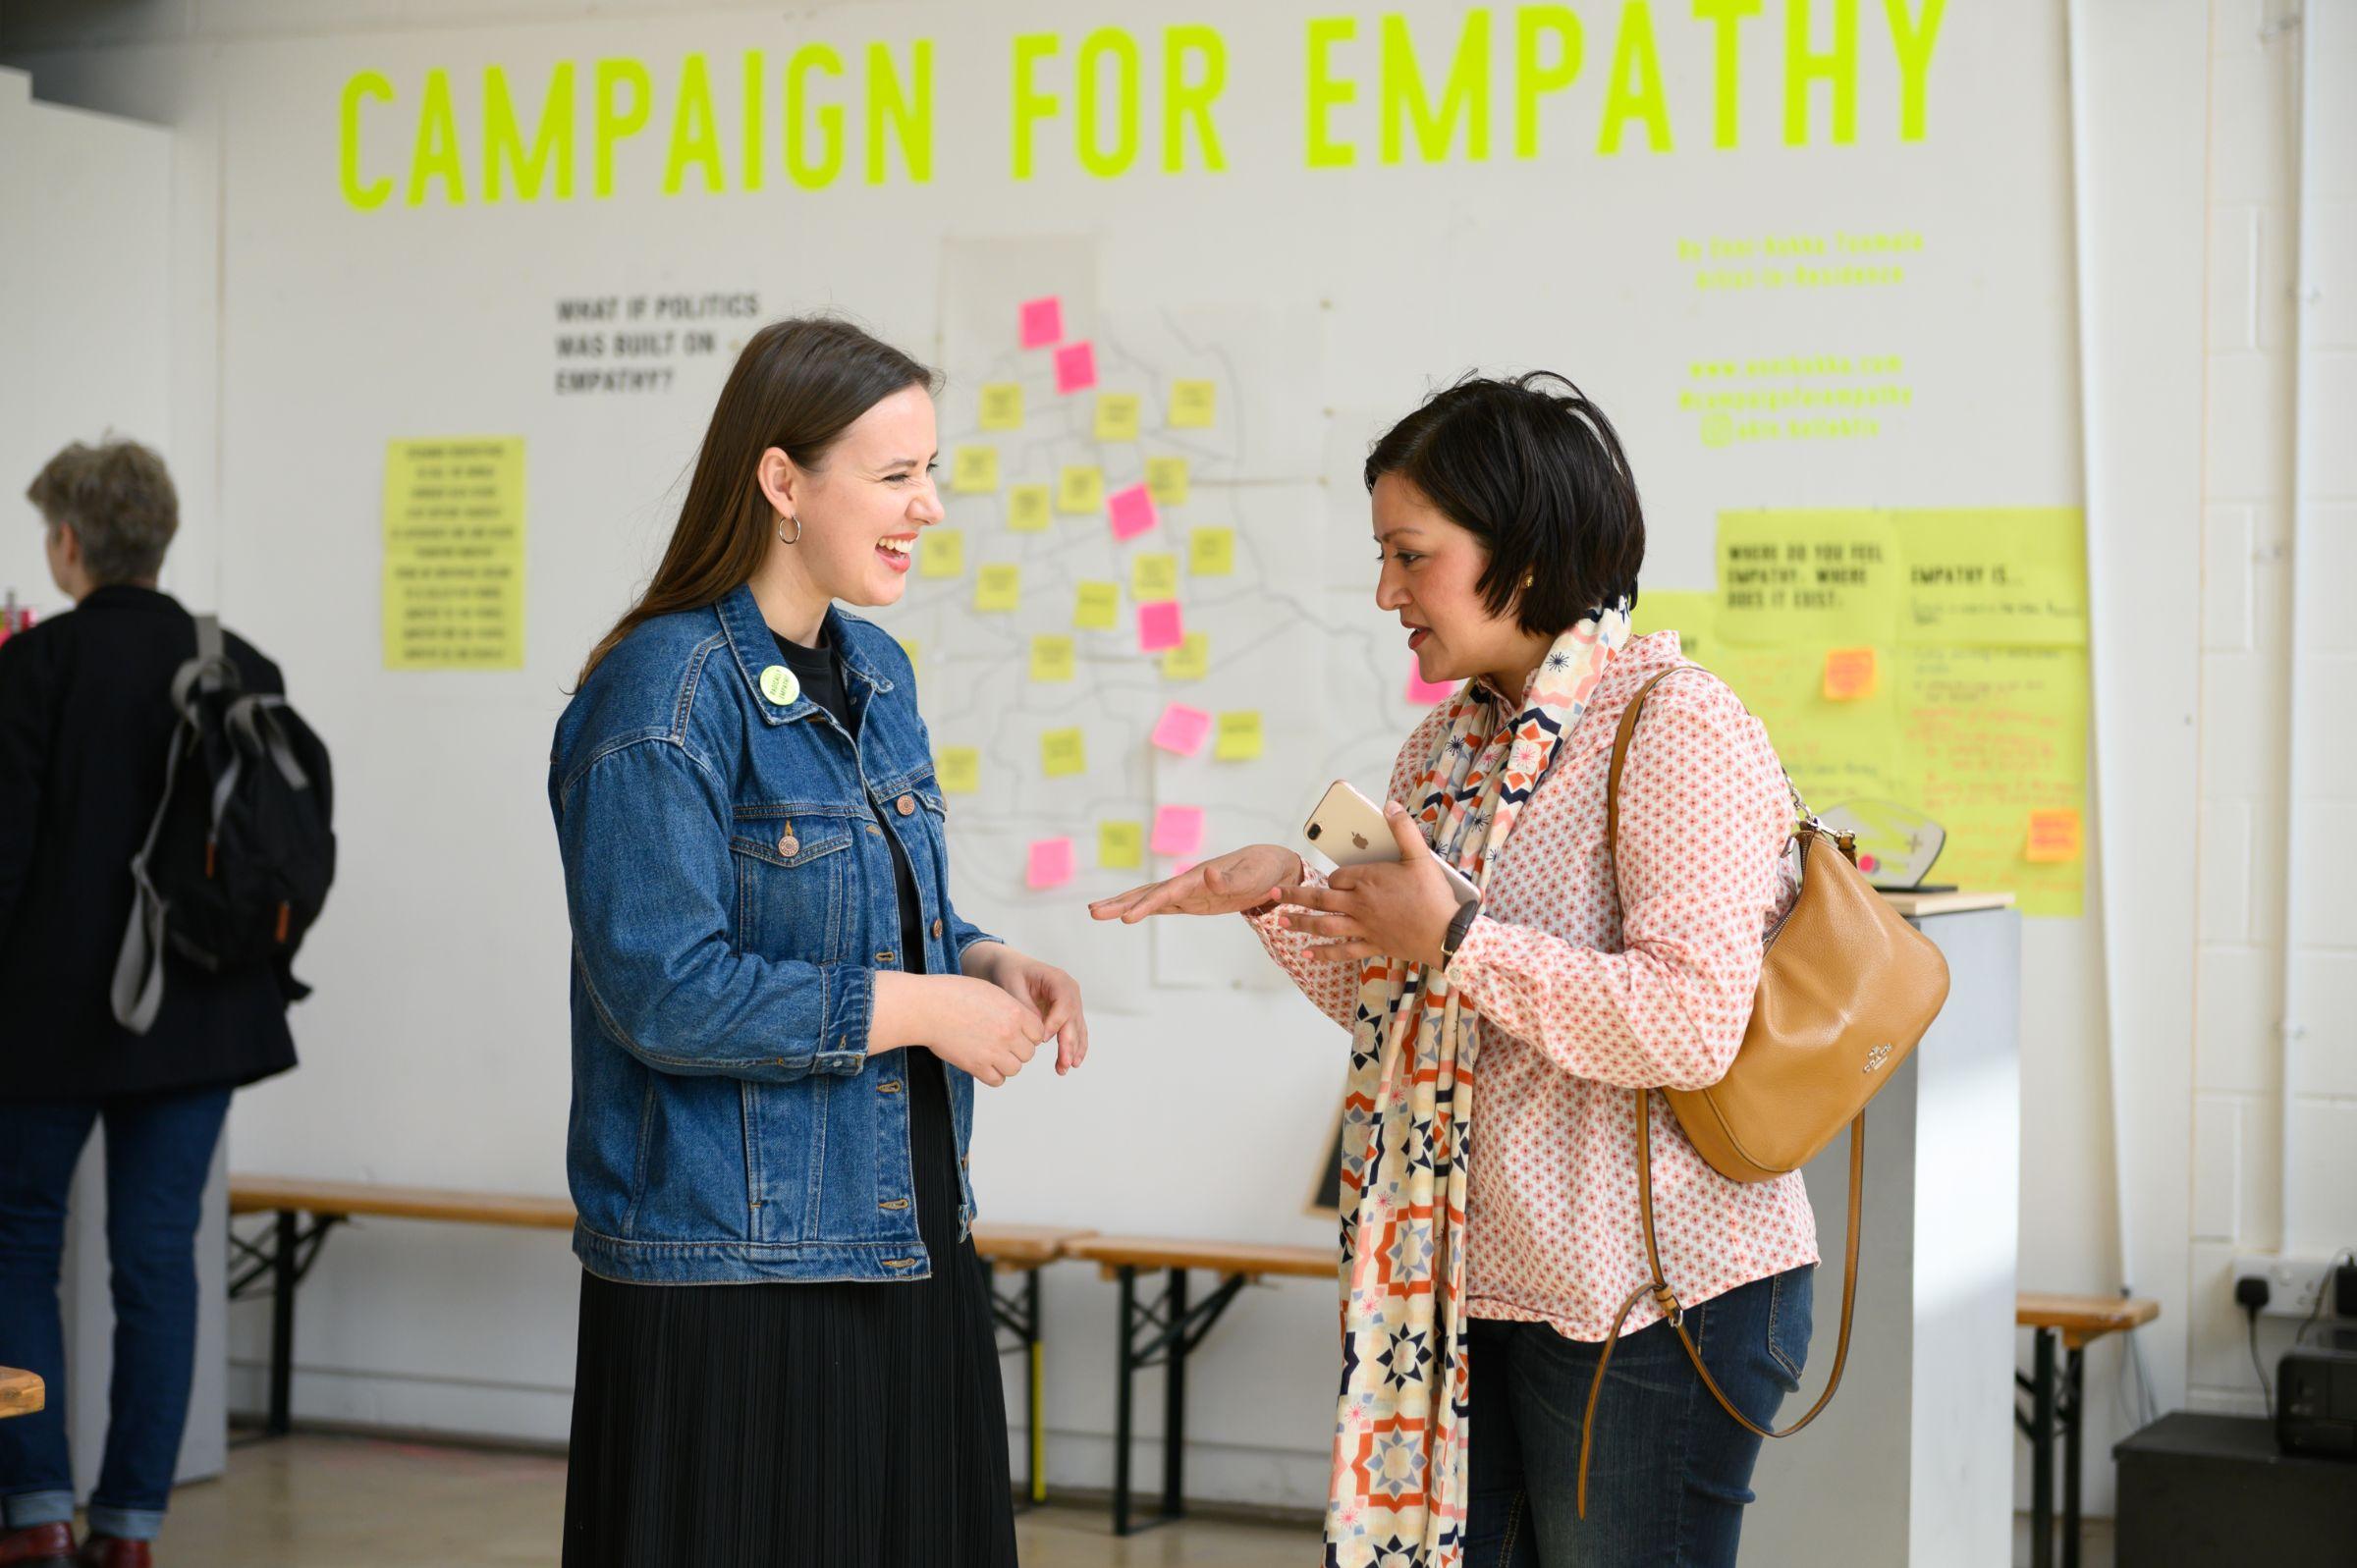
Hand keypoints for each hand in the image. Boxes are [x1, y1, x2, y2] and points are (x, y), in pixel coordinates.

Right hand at [923, 975, 1046, 1086]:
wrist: (927, 1007)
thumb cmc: (954, 995)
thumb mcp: (990, 992)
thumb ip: (1010, 1008)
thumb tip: (1022, 1023)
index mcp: (1015, 1012)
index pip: (1038, 1033)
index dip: (1027, 1034)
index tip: (1014, 1032)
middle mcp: (1008, 1033)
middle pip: (1028, 1053)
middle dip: (1017, 1050)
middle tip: (999, 1042)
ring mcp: (993, 1052)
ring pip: (1015, 1068)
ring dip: (1005, 1063)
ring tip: (990, 1053)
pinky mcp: (977, 1066)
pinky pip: (997, 1080)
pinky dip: (992, 1075)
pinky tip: (982, 1063)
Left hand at [966, 944, 1089, 1073]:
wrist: (1011, 967)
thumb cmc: (1011, 972)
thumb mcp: (1012, 984)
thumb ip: (1025, 1005)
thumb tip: (1037, 1029)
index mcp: (1059, 980)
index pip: (1064, 1005)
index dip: (1055, 1023)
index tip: (1042, 1040)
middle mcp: (1070, 991)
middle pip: (1074, 1019)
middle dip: (1069, 1043)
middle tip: (1063, 1063)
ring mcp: (1072, 1002)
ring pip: (1077, 1028)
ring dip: (1073, 1050)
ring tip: (1064, 1069)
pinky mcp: (1068, 1013)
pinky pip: (1075, 1031)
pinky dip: (1074, 1047)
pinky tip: (1072, 1062)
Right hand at [1087, 843, 1305, 921]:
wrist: (1270, 867)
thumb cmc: (1262, 870)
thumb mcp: (1252, 876)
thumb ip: (1230, 879)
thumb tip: (1206, 875)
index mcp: (1198, 876)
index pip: (1166, 892)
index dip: (1146, 904)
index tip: (1126, 916)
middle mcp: (1187, 882)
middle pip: (1148, 893)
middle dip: (1121, 902)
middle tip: (1092, 912)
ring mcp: (1187, 891)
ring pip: (1149, 897)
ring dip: (1123, 904)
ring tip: (1094, 912)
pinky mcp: (1191, 900)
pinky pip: (1161, 905)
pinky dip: (1141, 908)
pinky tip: (1124, 913)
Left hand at [1271, 802, 1463, 969]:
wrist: (1446, 934)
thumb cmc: (1434, 895)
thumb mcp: (1421, 857)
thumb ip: (1404, 830)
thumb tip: (1391, 806)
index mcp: (1368, 880)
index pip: (1337, 876)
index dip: (1333, 877)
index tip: (1335, 879)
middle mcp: (1359, 904)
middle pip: (1319, 899)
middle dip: (1293, 896)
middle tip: (1271, 893)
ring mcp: (1363, 927)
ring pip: (1324, 925)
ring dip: (1300, 923)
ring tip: (1280, 922)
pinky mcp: (1372, 945)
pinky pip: (1342, 950)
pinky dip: (1323, 952)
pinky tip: (1306, 953)